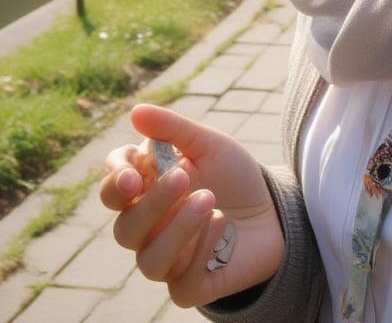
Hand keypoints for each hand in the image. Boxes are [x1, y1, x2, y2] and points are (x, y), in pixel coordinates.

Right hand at [100, 103, 284, 307]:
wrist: (273, 210)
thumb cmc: (232, 176)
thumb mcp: (208, 144)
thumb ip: (172, 129)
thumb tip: (135, 111)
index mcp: (146, 191)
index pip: (113, 189)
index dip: (115, 181)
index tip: (133, 174)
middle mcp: (148, 229)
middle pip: (125, 228)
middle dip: (150, 205)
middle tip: (182, 178)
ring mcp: (167, 260)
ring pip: (148, 260)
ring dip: (177, 229)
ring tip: (209, 200)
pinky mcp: (190, 286)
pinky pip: (181, 284)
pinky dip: (201, 253)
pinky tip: (222, 226)